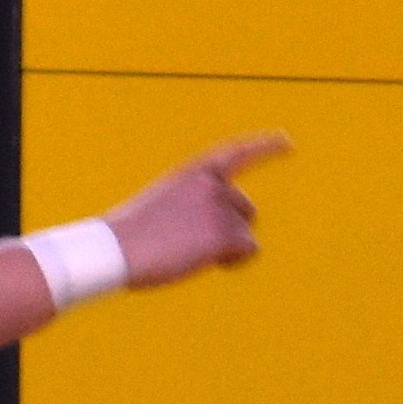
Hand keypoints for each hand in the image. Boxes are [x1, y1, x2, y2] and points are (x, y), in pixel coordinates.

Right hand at [107, 134, 289, 288]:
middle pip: (245, 208)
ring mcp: (219, 207)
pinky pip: (250, 249)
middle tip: (195, 242)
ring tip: (191, 251)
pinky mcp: (224, 233)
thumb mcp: (163, 207)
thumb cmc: (129, 236)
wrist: (115, 248)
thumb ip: (194, 208)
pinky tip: (210, 262)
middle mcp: (211, 184)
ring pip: (245, 233)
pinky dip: (235, 261)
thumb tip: (227, 236)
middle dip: (231, 228)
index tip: (287, 141)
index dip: (265, 146)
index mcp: (193, 172)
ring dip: (227, 248)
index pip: (237, 153)